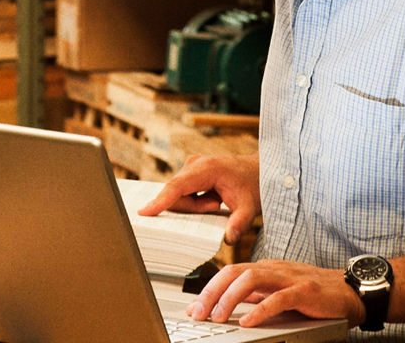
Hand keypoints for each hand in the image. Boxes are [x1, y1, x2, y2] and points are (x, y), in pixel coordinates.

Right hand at [137, 154, 259, 244]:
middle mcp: (194, 164)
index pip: (177, 187)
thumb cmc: (254, 186)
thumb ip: (239, 224)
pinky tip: (213, 201)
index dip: (160, 201)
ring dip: (195, 206)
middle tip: (217, 206)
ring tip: (217, 202)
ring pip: (179, 195)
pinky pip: (183, 193)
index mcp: (207, 169)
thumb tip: (228, 239)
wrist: (260, 172)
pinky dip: (195, 202)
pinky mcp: (190, 173)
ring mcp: (191, 167)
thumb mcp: (250, 208)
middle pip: (176, 194)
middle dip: (193, 208)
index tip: (144, 212)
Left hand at [187, 259, 365, 328]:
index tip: (194, 308)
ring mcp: (290, 278)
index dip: (208, 289)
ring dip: (230, 298)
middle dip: (212, 292)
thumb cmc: (317, 294)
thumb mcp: (280, 293)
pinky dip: (261, 309)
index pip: (229, 273)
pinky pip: (278, 298)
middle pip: (233, 272)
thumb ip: (257, 296)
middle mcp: (274, 269)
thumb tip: (231, 305)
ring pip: (251, 279)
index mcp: (266, 269)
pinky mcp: (305, 291)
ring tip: (218, 316)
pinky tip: (248, 321)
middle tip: (198, 313)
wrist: (353, 290)